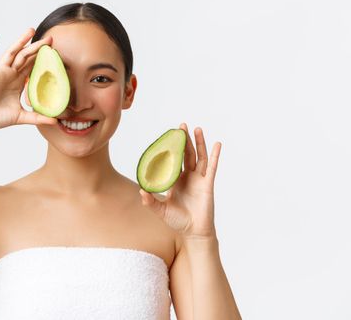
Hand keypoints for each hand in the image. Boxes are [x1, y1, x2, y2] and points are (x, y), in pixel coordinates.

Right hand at [0, 28, 57, 131]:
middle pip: (25, 56)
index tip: (54, 51)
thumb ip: (38, 118)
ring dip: (20, 41)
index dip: (42, 58)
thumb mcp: (22, 117)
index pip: (32, 66)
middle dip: (37, 47)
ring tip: (31, 31)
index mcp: (18, 82)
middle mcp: (10, 74)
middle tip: (50, 38)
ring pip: (11, 52)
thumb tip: (56, 122)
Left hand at [139, 123, 221, 239]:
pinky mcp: (208, 184)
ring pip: (199, 157)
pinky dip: (215, 155)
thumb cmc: (177, 221)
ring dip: (199, 143)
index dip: (171, 148)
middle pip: (187, 154)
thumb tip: (141, 190)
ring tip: (197, 129)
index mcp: (175, 180)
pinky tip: (217, 144)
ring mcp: (199, 179)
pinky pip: (212, 167)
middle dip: (184, 140)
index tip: (168, 136)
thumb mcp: (160, 210)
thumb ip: (150, 201)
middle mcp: (188, 177)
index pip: (173, 160)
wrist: (192, 232)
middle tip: (181, 126)